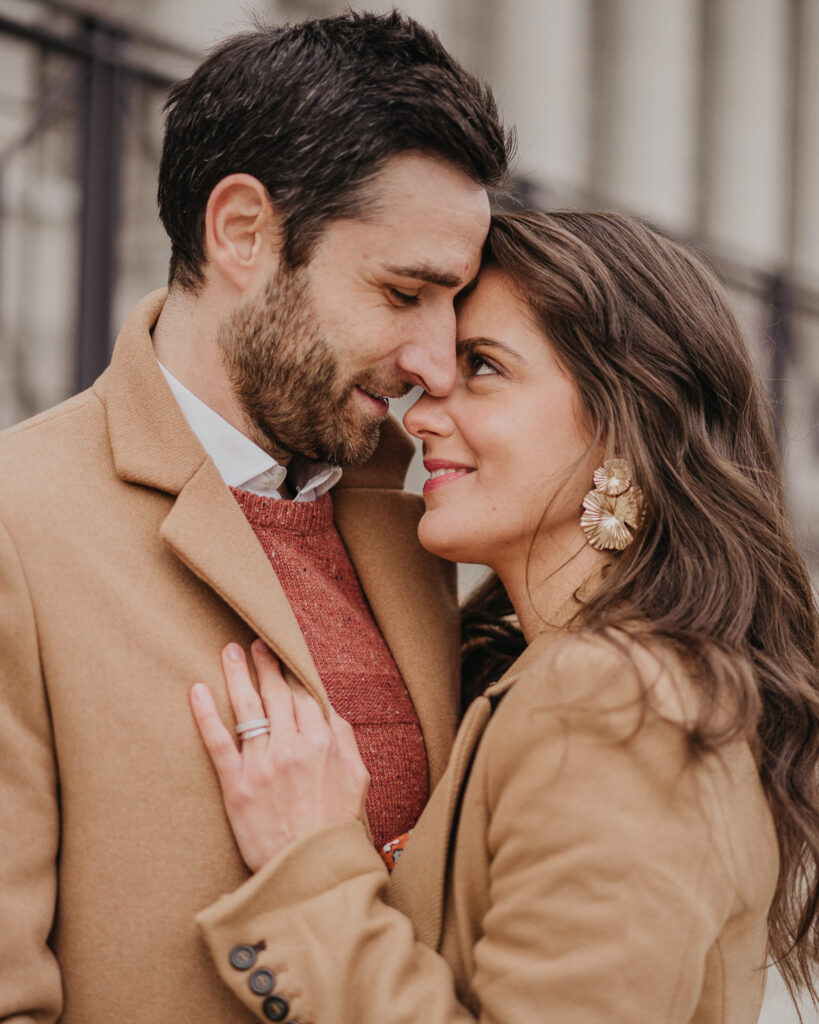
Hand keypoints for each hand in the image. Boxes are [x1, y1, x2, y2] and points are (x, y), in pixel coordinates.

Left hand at [190, 639, 369, 872]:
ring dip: (237, 675)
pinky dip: (205, 714)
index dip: (293, 673)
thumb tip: (330, 711)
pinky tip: (196, 691)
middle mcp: (292, 746)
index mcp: (324, 742)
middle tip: (256, 644)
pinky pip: (217, 742)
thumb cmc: (337, 826)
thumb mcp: (358, 778)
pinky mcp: (236, 786)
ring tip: (229, 652)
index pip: (305, 695)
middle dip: (266, 664)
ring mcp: (262, 765)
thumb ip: (345, 739)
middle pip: (276, 694)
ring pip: (247, 709)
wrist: (311, 872)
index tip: (285, 656)